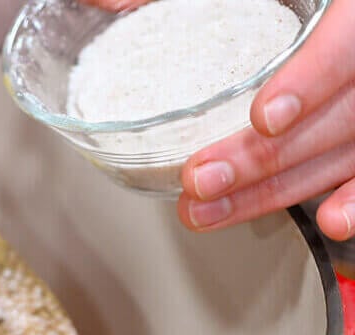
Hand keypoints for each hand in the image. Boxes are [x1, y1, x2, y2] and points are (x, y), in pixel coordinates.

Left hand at [179, 0, 354, 240]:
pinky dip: (354, 197)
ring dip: (275, 191)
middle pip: (339, 115)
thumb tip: (97, 0)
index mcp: (351, 7)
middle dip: (263, 157)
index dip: (310, 82)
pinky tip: (328, 221)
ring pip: (344, 154)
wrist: (333, 5)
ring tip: (208, 211)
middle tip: (202, 179)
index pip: (345, 46)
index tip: (265, 118)